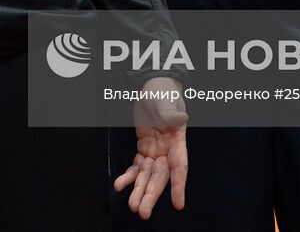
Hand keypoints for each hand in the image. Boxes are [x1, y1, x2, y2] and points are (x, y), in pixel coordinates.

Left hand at [114, 77, 186, 218]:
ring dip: (140, 191)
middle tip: (142, 212)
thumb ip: (170, 111)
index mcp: (177, 139)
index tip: (178, 204)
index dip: (179, 186)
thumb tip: (179, 120)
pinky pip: (136, 167)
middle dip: (152, 195)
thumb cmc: (162, 91)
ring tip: (132, 206)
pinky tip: (119, 186)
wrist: (152, 86)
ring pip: (148, 176)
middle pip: (160, 177)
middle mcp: (168, 150)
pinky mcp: (144, 148)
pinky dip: (128, 177)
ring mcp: (156, 151)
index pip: (180, 166)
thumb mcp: (166, 99)